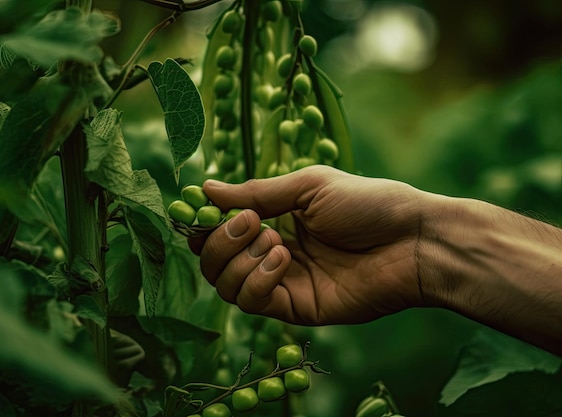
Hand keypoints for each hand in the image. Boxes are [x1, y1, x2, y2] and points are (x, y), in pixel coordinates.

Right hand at [189, 165, 425, 325]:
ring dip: (240, 261)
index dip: (205, 224)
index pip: (221, 231)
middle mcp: (272, 254)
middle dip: (220, 241)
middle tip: (250, 223)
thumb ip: (257, 192)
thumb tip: (205, 189)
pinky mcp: (296, 309)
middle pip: (215, 262)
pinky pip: (254, 303)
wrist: (413, 240)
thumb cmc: (368, 204)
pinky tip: (284, 259)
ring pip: (227, 286)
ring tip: (275, 240)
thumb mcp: (308, 186)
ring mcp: (283, 283)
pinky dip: (257, 280)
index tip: (201, 211)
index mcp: (275, 221)